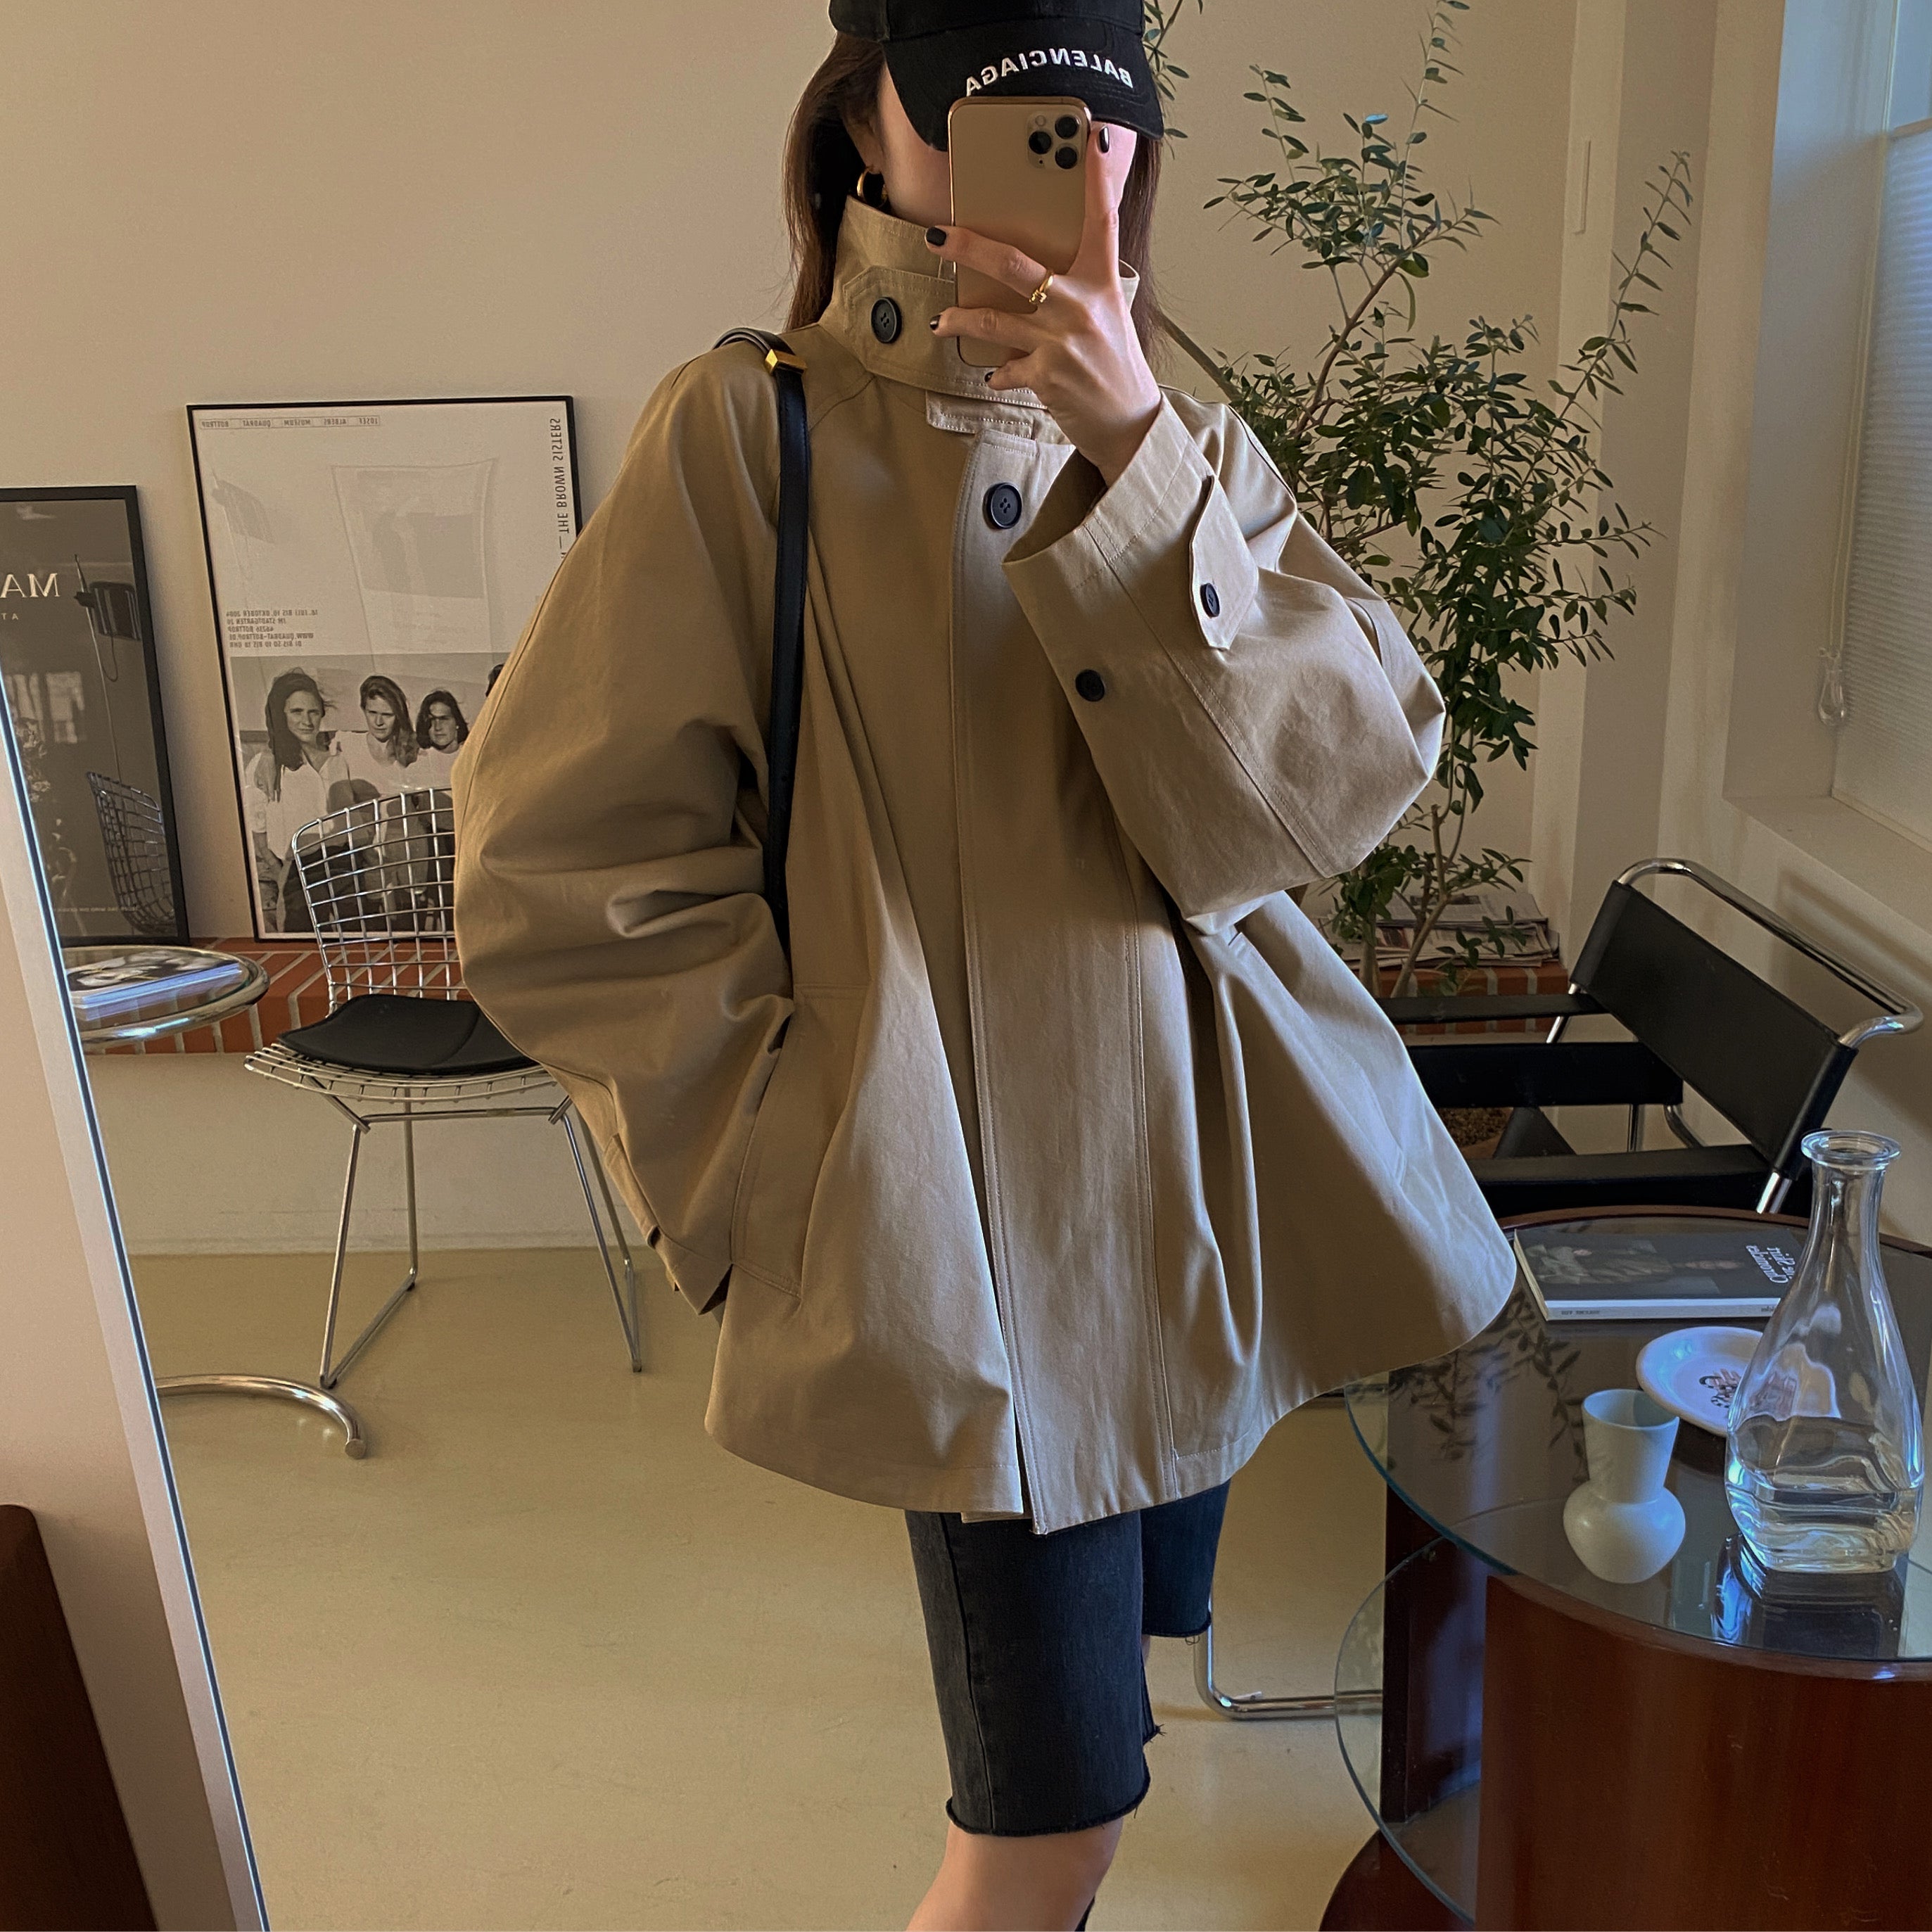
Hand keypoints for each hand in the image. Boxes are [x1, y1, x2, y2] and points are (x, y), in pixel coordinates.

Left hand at [927, 128, 1162, 486]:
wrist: (1129, 423)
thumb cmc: (1115, 367)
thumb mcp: (1109, 317)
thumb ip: (1078, 290)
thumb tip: (1036, 277)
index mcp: (1102, 285)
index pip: (1101, 221)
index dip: (1097, 178)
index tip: (1093, 137)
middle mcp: (1080, 306)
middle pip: (1015, 265)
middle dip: (970, 247)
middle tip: (939, 235)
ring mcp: (1061, 341)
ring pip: (993, 320)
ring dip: (960, 321)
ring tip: (941, 321)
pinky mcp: (1046, 375)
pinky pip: (1005, 367)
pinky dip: (998, 372)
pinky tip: (996, 375)